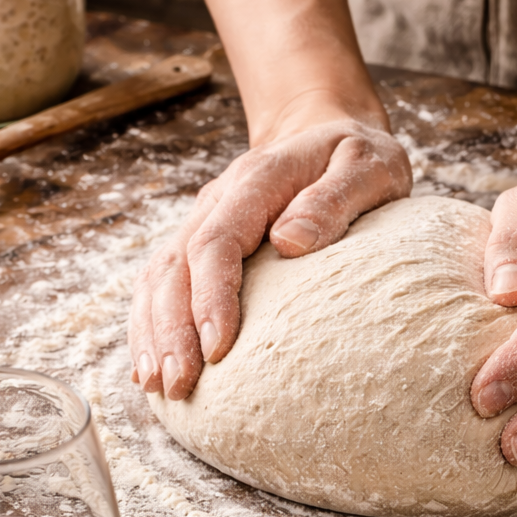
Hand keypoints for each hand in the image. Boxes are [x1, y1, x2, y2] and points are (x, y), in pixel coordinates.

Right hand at [129, 114, 411, 398]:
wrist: (326, 130)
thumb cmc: (357, 157)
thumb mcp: (369, 167)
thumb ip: (334, 198)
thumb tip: (289, 242)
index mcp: (257, 179)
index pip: (219, 241)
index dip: (212, 296)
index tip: (217, 348)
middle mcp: (218, 200)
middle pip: (177, 267)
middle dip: (171, 330)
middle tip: (178, 385)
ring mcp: (203, 220)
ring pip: (159, 277)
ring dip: (152, 333)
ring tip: (157, 386)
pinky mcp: (200, 241)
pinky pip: (163, 283)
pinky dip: (149, 325)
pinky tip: (147, 368)